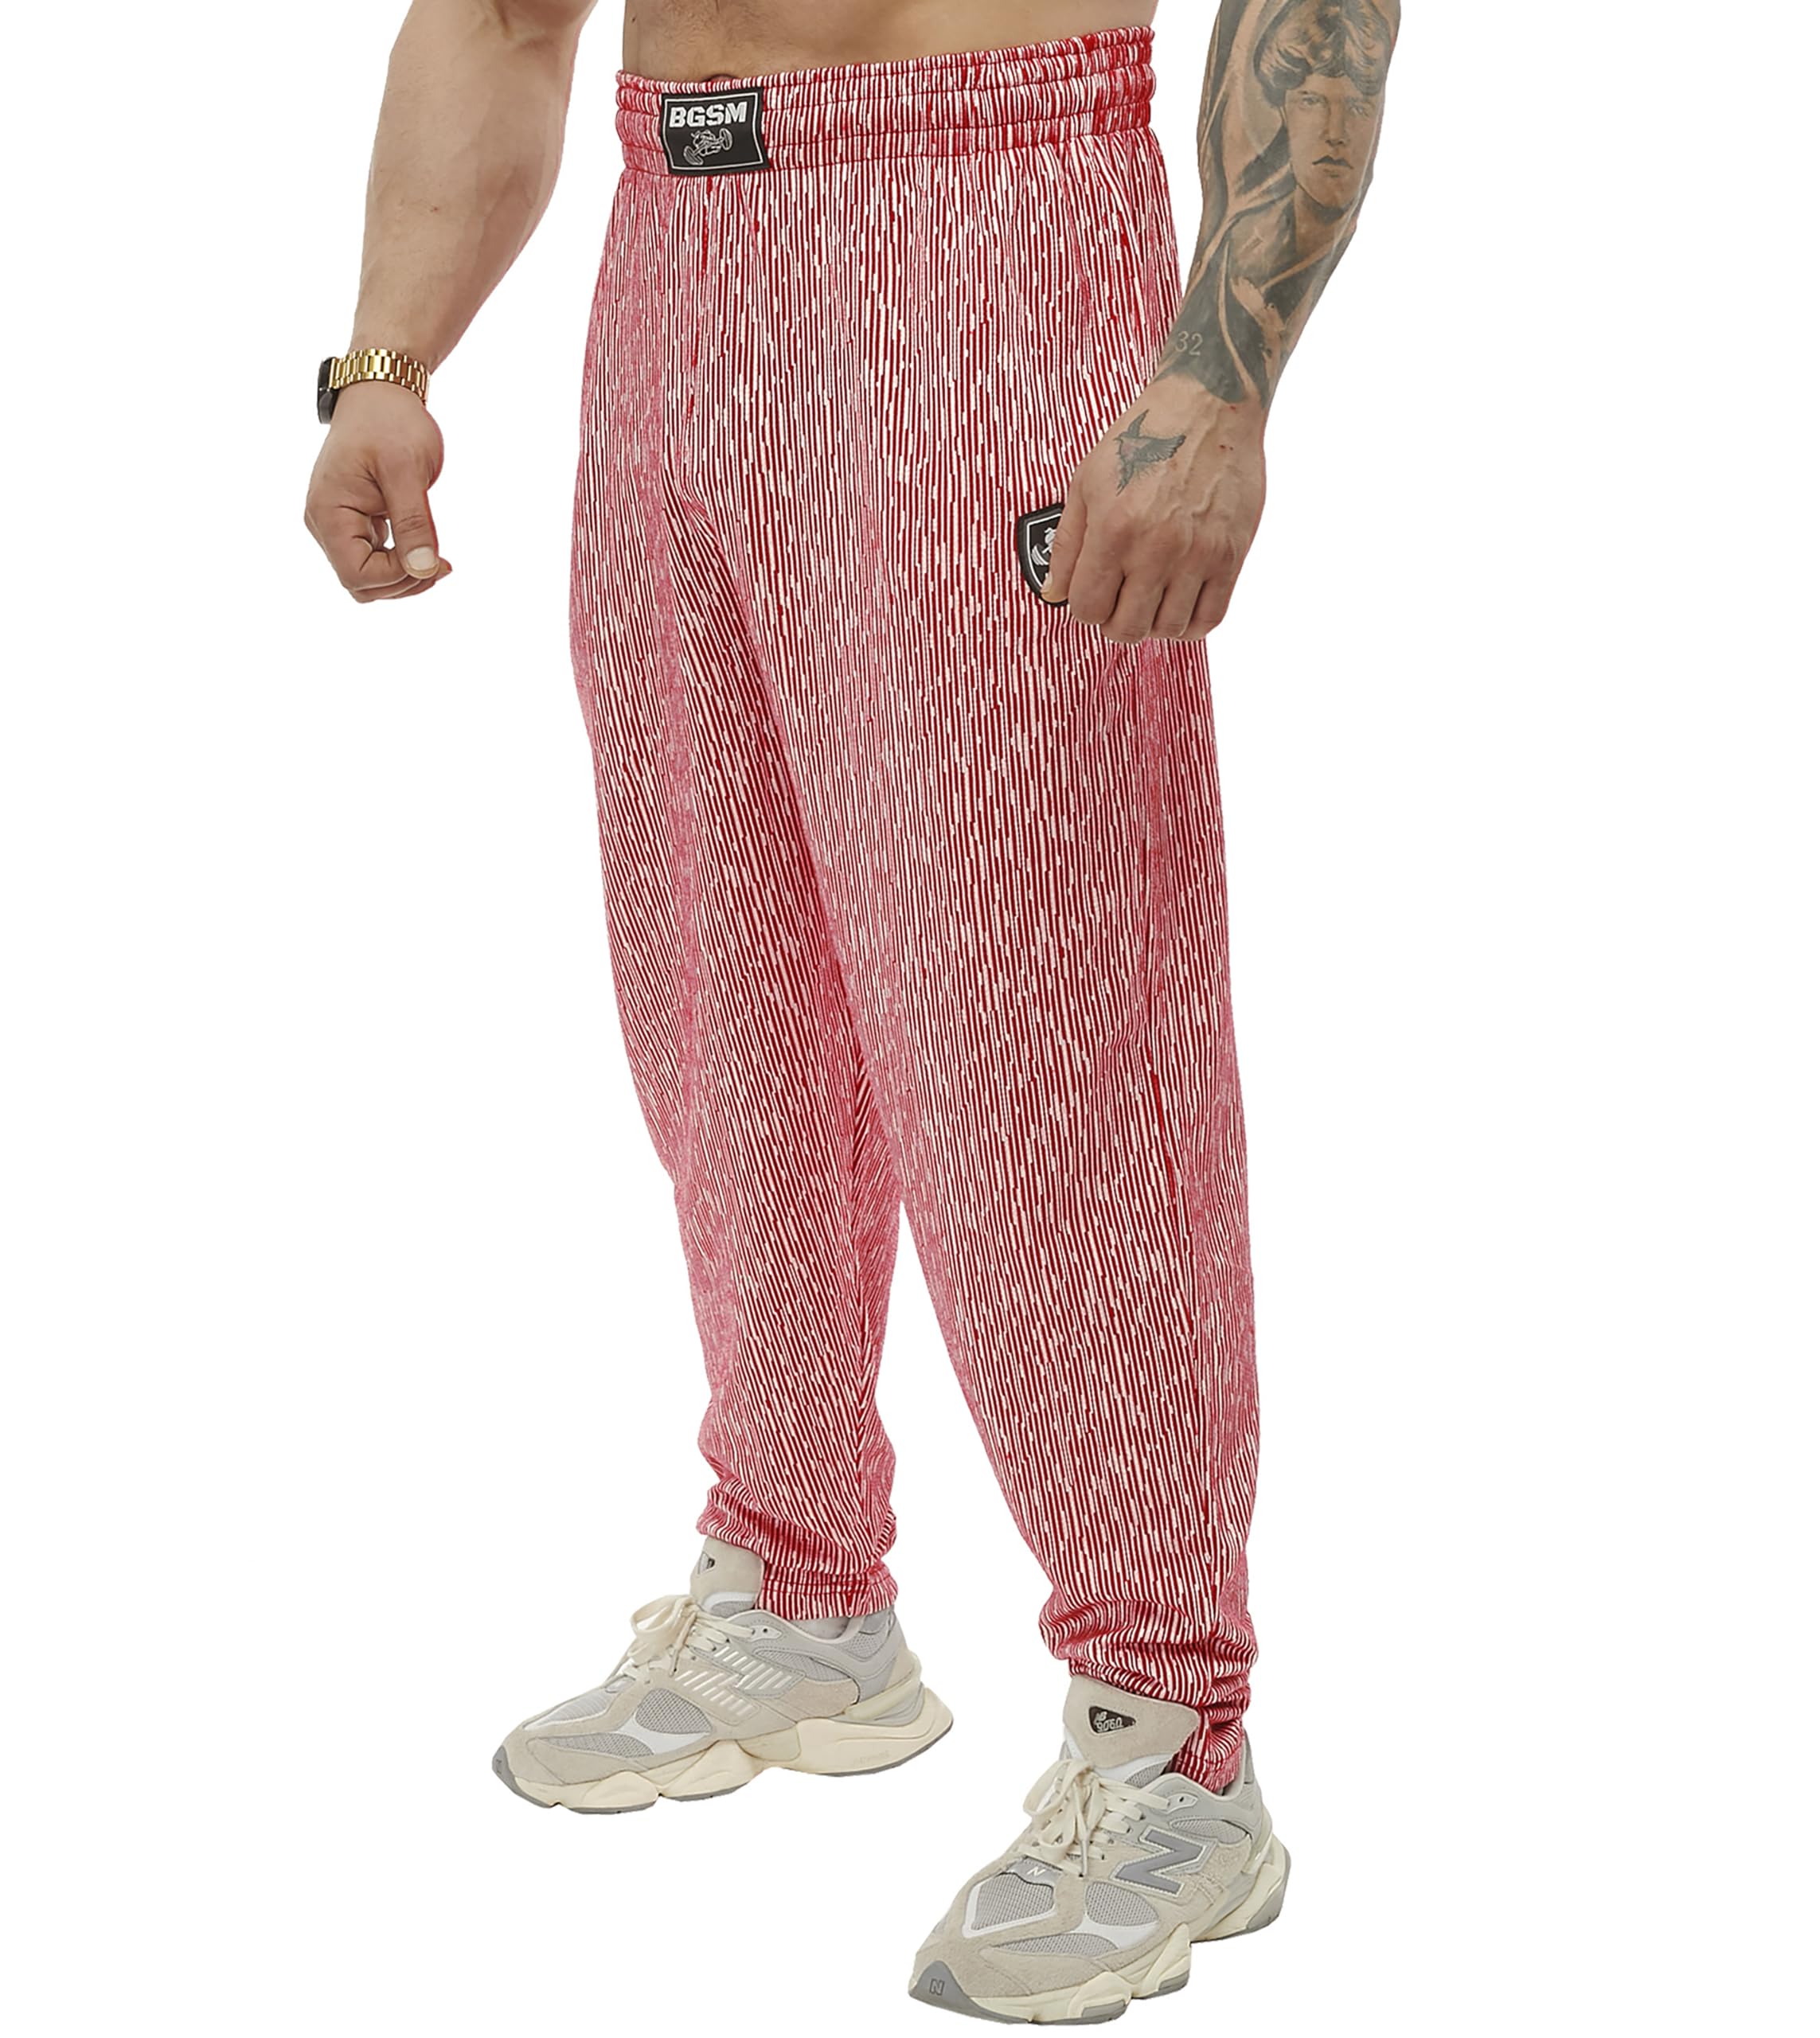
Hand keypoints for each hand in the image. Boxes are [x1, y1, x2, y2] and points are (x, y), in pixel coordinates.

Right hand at [303, 380, 452, 602]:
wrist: (381, 392)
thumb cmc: (391, 423)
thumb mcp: (407, 471)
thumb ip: (414, 522)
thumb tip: (423, 569)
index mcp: (329, 511)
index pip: (355, 575)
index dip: (396, 577)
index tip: (432, 558)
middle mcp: (325, 523)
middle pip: (360, 584)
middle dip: (403, 583)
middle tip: (443, 564)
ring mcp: (338, 524)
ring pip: (368, 578)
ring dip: (403, 578)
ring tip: (438, 560)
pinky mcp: (355, 523)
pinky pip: (374, 561)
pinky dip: (401, 564)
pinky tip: (428, 552)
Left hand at [1039, 378, 1265, 642]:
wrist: (1209, 405)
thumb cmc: (1145, 438)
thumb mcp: (1087, 481)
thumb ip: (1068, 543)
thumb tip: (1055, 593)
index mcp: (1114, 529)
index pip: (1088, 608)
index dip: (1085, 608)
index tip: (1094, 595)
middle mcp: (1156, 548)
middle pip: (1126, 628)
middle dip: (1115, 622)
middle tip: (1120, 600)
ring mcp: (1198, 554)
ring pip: (1168, 630)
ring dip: (1153, 623)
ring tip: (1151, 598)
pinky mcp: (1231, 555)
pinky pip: (1210, 618)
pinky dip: (1190, 623)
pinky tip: (1179, 604)